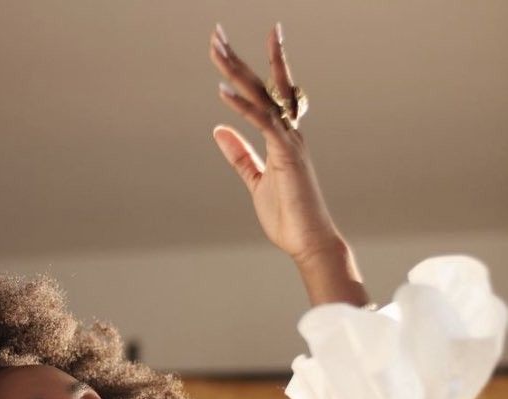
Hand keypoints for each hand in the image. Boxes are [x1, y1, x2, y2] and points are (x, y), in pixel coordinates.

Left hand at [209, 22, 342, 263]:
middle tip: (215, 32)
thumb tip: (219, 130)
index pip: (264, 93)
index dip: (246, 69)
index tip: (226, 47)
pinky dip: (242, 108)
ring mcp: (289, 141)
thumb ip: (240, 155)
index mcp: (282, 137)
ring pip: (262, 95)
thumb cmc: (288, 215)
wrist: (308, 241)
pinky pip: (263, 123)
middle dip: (237, 58)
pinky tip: (222, 92)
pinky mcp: (286, 155)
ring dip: (237, 71)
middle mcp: (288, 132)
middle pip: (261, 85)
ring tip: (216, 48)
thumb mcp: (256, 180)